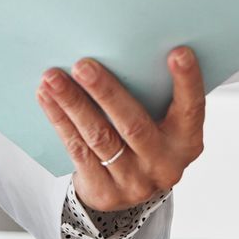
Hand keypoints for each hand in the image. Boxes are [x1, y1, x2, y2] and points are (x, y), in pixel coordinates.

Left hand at [37, 47, 205, 212]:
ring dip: (73, 104)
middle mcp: (164, 164)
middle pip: (134, 126)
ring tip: (53, 77)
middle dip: (106, 93)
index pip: (191, 109)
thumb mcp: (163, 122)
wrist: (129, 192)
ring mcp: (133, 182)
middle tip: (83, 65)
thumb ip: (156, 94)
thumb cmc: (147, 139)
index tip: (178, 52)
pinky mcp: (104, 191)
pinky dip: (60, 120)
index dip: (187, 82)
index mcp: (186, 142)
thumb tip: (127, 46)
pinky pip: (77, 149)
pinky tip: (47, 97)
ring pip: (99, 137)